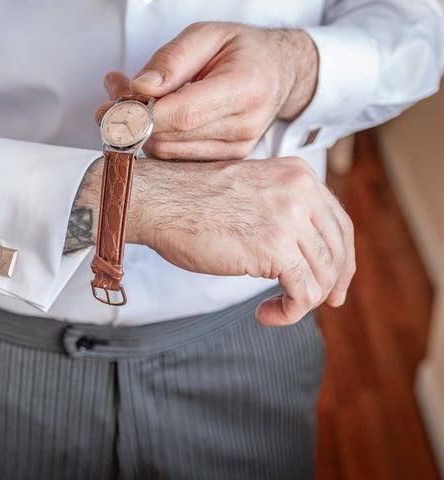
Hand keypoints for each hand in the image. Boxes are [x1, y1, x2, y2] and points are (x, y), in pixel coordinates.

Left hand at [96, 22, 317, 160]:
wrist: (276, 73)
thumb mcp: (206, 35)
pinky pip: (177, 159)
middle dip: (134, 119)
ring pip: (169, 152)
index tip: (112, 107)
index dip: (143, 115)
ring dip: (141, 131)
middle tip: (115, 91)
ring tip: (132, 98)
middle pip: (172, 137)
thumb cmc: (241, 50)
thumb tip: (139, 88)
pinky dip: (156, 139)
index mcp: (246, 88)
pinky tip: (153, 118)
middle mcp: (244, 125)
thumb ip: (172, 60)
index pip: (185, 114)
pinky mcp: (224, 162)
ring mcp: (236, 149)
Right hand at [126, 156, 354, 325]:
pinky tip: (265, 314)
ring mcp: (291, 218)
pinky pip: (303, 293)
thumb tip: (306, 255)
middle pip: (338, 250)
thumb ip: (284, 211)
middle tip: (311, 304)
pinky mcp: (277, 248)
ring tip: (273, 309)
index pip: (340, 224)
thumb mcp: (253, 194)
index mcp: (298, 175)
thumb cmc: (192, 203)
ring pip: (323, 276)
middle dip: (330, 285)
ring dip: (302, 302)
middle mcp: (302, 191)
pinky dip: (289, 313)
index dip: (341, 260)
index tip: (333, 285)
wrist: (160, 202)